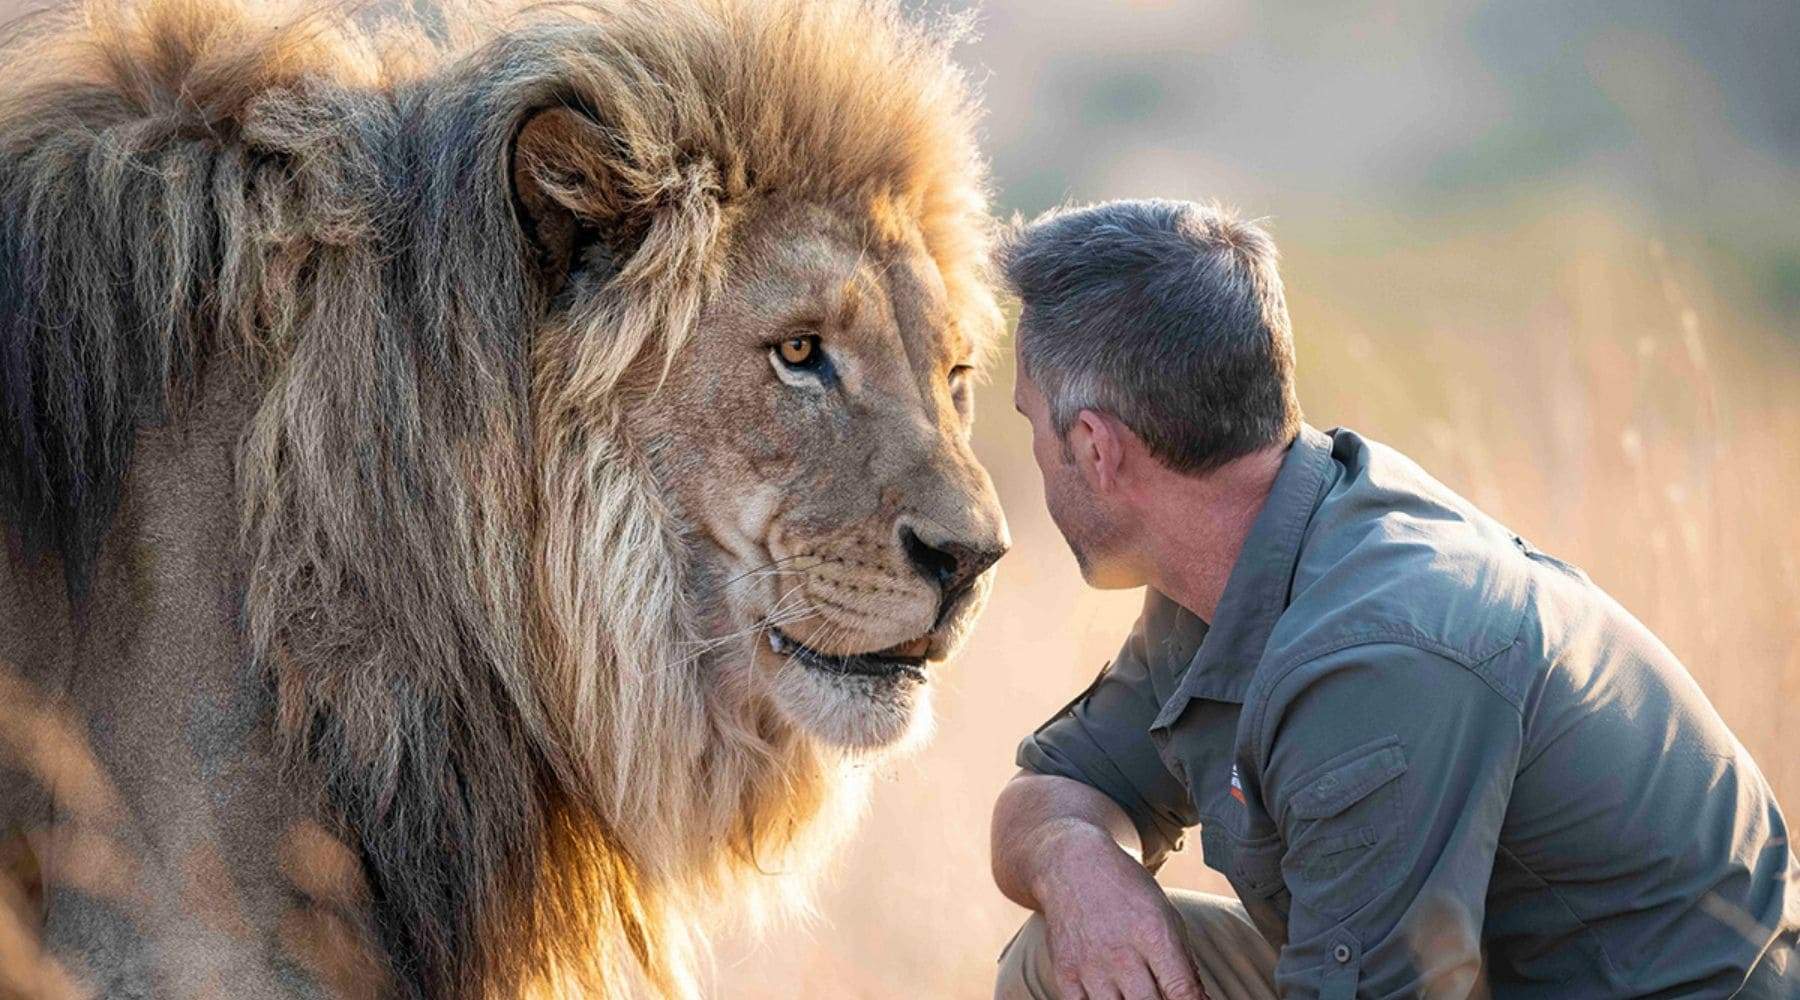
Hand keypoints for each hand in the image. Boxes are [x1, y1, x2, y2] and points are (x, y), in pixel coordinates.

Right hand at [1032, 822, 1208, 999]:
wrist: (1072, 867)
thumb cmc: (1125, 890)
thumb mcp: (1166, 915)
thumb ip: (1183, 962)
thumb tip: (1198, 999)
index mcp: (1154, 934)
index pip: (1182, 992)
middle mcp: (1121, 953)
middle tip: (1160, 992)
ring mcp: (1090, 966)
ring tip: (1135, 991)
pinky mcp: (1065, 973)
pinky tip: (1110, 994)